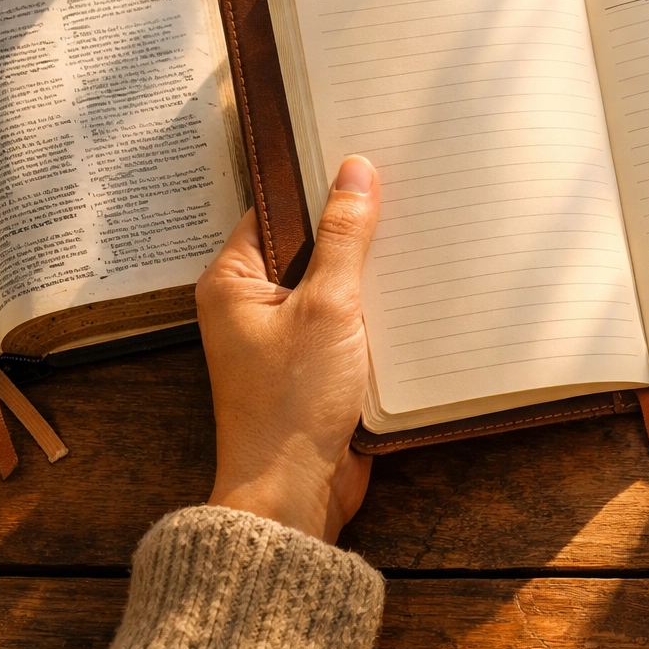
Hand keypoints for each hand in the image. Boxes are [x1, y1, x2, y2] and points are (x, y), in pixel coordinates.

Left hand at [197, 155, 380, 541]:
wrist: (295, 492)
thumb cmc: (291, 404)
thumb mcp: (327, 306)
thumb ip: (344, 236)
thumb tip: (355, 171)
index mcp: (232, 281)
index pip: (276, 208)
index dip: (319, 184)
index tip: (363, 156)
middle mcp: (251, 304)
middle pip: (309, 243)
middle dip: (353, 227)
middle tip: (401, 190)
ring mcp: (284, 335)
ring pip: (334, 282)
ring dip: (369, 270)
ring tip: (416, 235)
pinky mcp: (315, 363)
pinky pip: (348, 318)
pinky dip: (375, 308)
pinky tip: (413, 290)